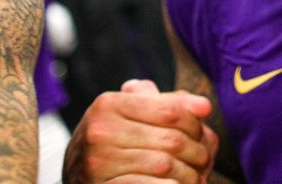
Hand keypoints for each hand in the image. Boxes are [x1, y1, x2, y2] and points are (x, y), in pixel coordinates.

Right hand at [64, 79, 218, 183]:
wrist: (76, 175)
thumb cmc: (114, 141)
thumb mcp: (133, 114)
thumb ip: (168, 104)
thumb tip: (204, 106)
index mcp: (109, 105)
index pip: (169, 110)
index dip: (194, 123)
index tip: (201, 134)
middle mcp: (99, 131)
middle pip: (171, 139)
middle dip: (196, 151)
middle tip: (204, 160)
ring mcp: (98, 163)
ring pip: (165, 165)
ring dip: (189, 174)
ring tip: (196, 176)